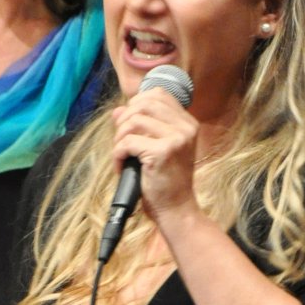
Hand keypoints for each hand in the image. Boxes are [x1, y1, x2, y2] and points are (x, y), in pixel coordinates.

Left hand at [110, 85, 198, 228]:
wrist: (176, 209)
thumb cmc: (165, 181)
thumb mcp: (156, 148)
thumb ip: (140, 127)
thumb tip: (118, 111)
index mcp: (187, 123)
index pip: (158, 95)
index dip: (137, 103)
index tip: (129, 124)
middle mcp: (185, 128)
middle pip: (144, 103)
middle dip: (125, 119)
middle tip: (121, 139)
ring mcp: (176, 139)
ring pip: (134, 120)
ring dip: (119, 136)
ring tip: (121, 154)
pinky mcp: (163, 152)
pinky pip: (128, 141)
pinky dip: (118, 153)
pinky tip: (121, 166)